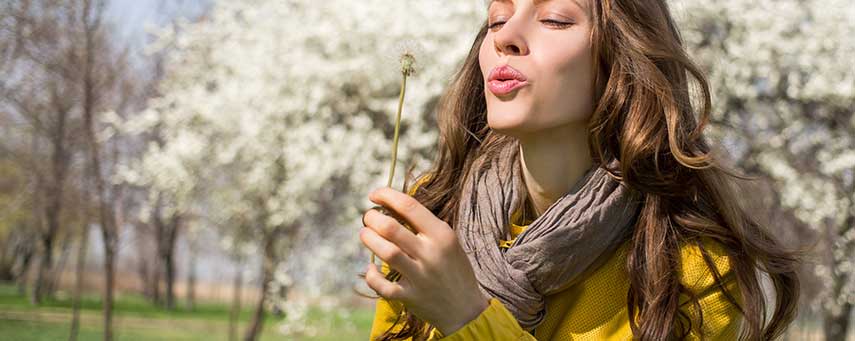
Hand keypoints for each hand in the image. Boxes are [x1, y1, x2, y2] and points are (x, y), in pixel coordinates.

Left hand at [360, 186, 490, 335]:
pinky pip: (383, 285)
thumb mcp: (449, 241)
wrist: (466, 309)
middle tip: (368, 218)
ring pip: (386, 252)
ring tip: (365, 234)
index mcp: (442, 235)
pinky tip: (371, 268)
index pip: (410, 206)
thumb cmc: (454, 269)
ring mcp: (420, 277)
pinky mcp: (411, 297)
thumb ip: (425, 226)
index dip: (386, 195)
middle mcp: (431, 254)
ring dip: (368, 239)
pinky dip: (372, 275)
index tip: (374, 195)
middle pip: (391, 228)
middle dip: (372, 218)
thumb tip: (392, 206)